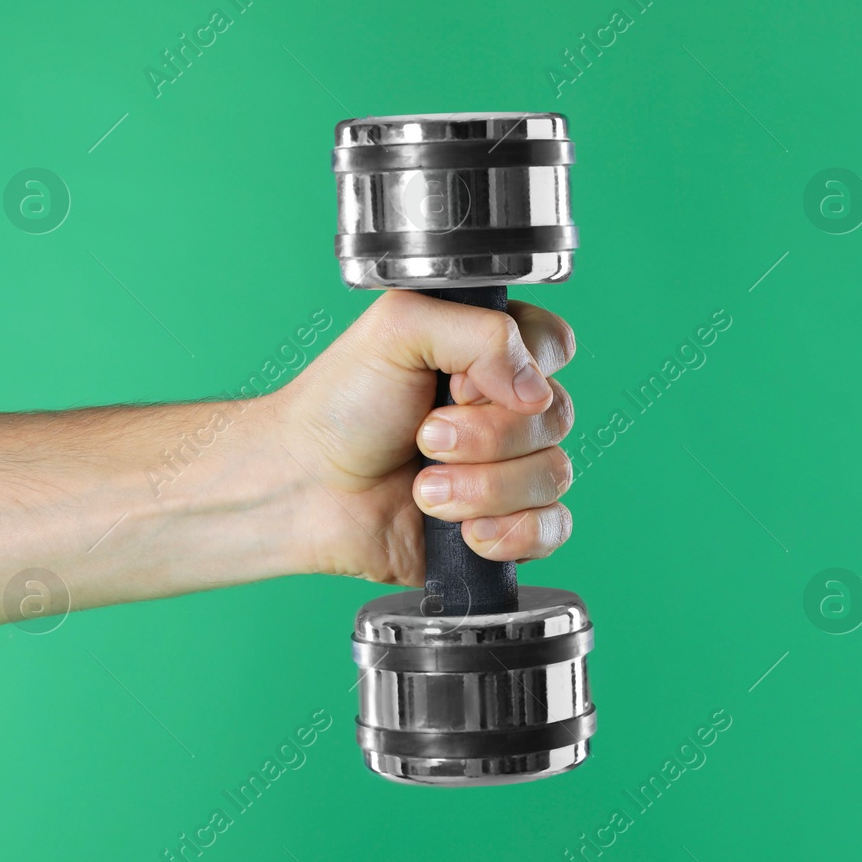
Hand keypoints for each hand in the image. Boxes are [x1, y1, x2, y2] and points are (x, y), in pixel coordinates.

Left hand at [276, 291, 576, 586]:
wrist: (304, 489)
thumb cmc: (340, 405)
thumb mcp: (398, 328)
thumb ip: (481, 331)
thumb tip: (536, 389)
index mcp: (491, 353)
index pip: (555, 346)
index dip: (517, 369)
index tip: (456, 383)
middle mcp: (508, 409)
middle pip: (558, 416)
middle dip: (485, 436)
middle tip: (423, 436)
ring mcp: (510, 469)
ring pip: (553, 475)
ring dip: (481, 489)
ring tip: (425, 489)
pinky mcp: (506, 526)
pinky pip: (553, 529)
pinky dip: (510, 533)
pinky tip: (465, 532)